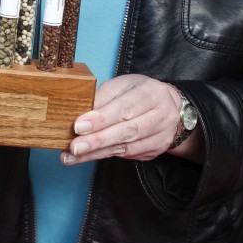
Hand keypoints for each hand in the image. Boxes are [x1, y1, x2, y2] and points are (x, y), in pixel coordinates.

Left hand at [63, 75, 186, 164]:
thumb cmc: (138, 92)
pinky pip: (128, 154)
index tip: (79, 126)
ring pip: (127, 147)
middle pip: (128, 130)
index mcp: (152, 92)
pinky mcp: (157, 149)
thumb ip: (103, 98)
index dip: (101, 119)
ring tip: (74, 156)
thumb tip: (81, 114)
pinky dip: (105, 155)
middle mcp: (162, 115)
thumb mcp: (121, 86)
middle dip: (98, 140)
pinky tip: (88, 156)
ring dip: (97, 152)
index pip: (124, 107)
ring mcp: (162, 135)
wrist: (168, 106)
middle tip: (75, 147)